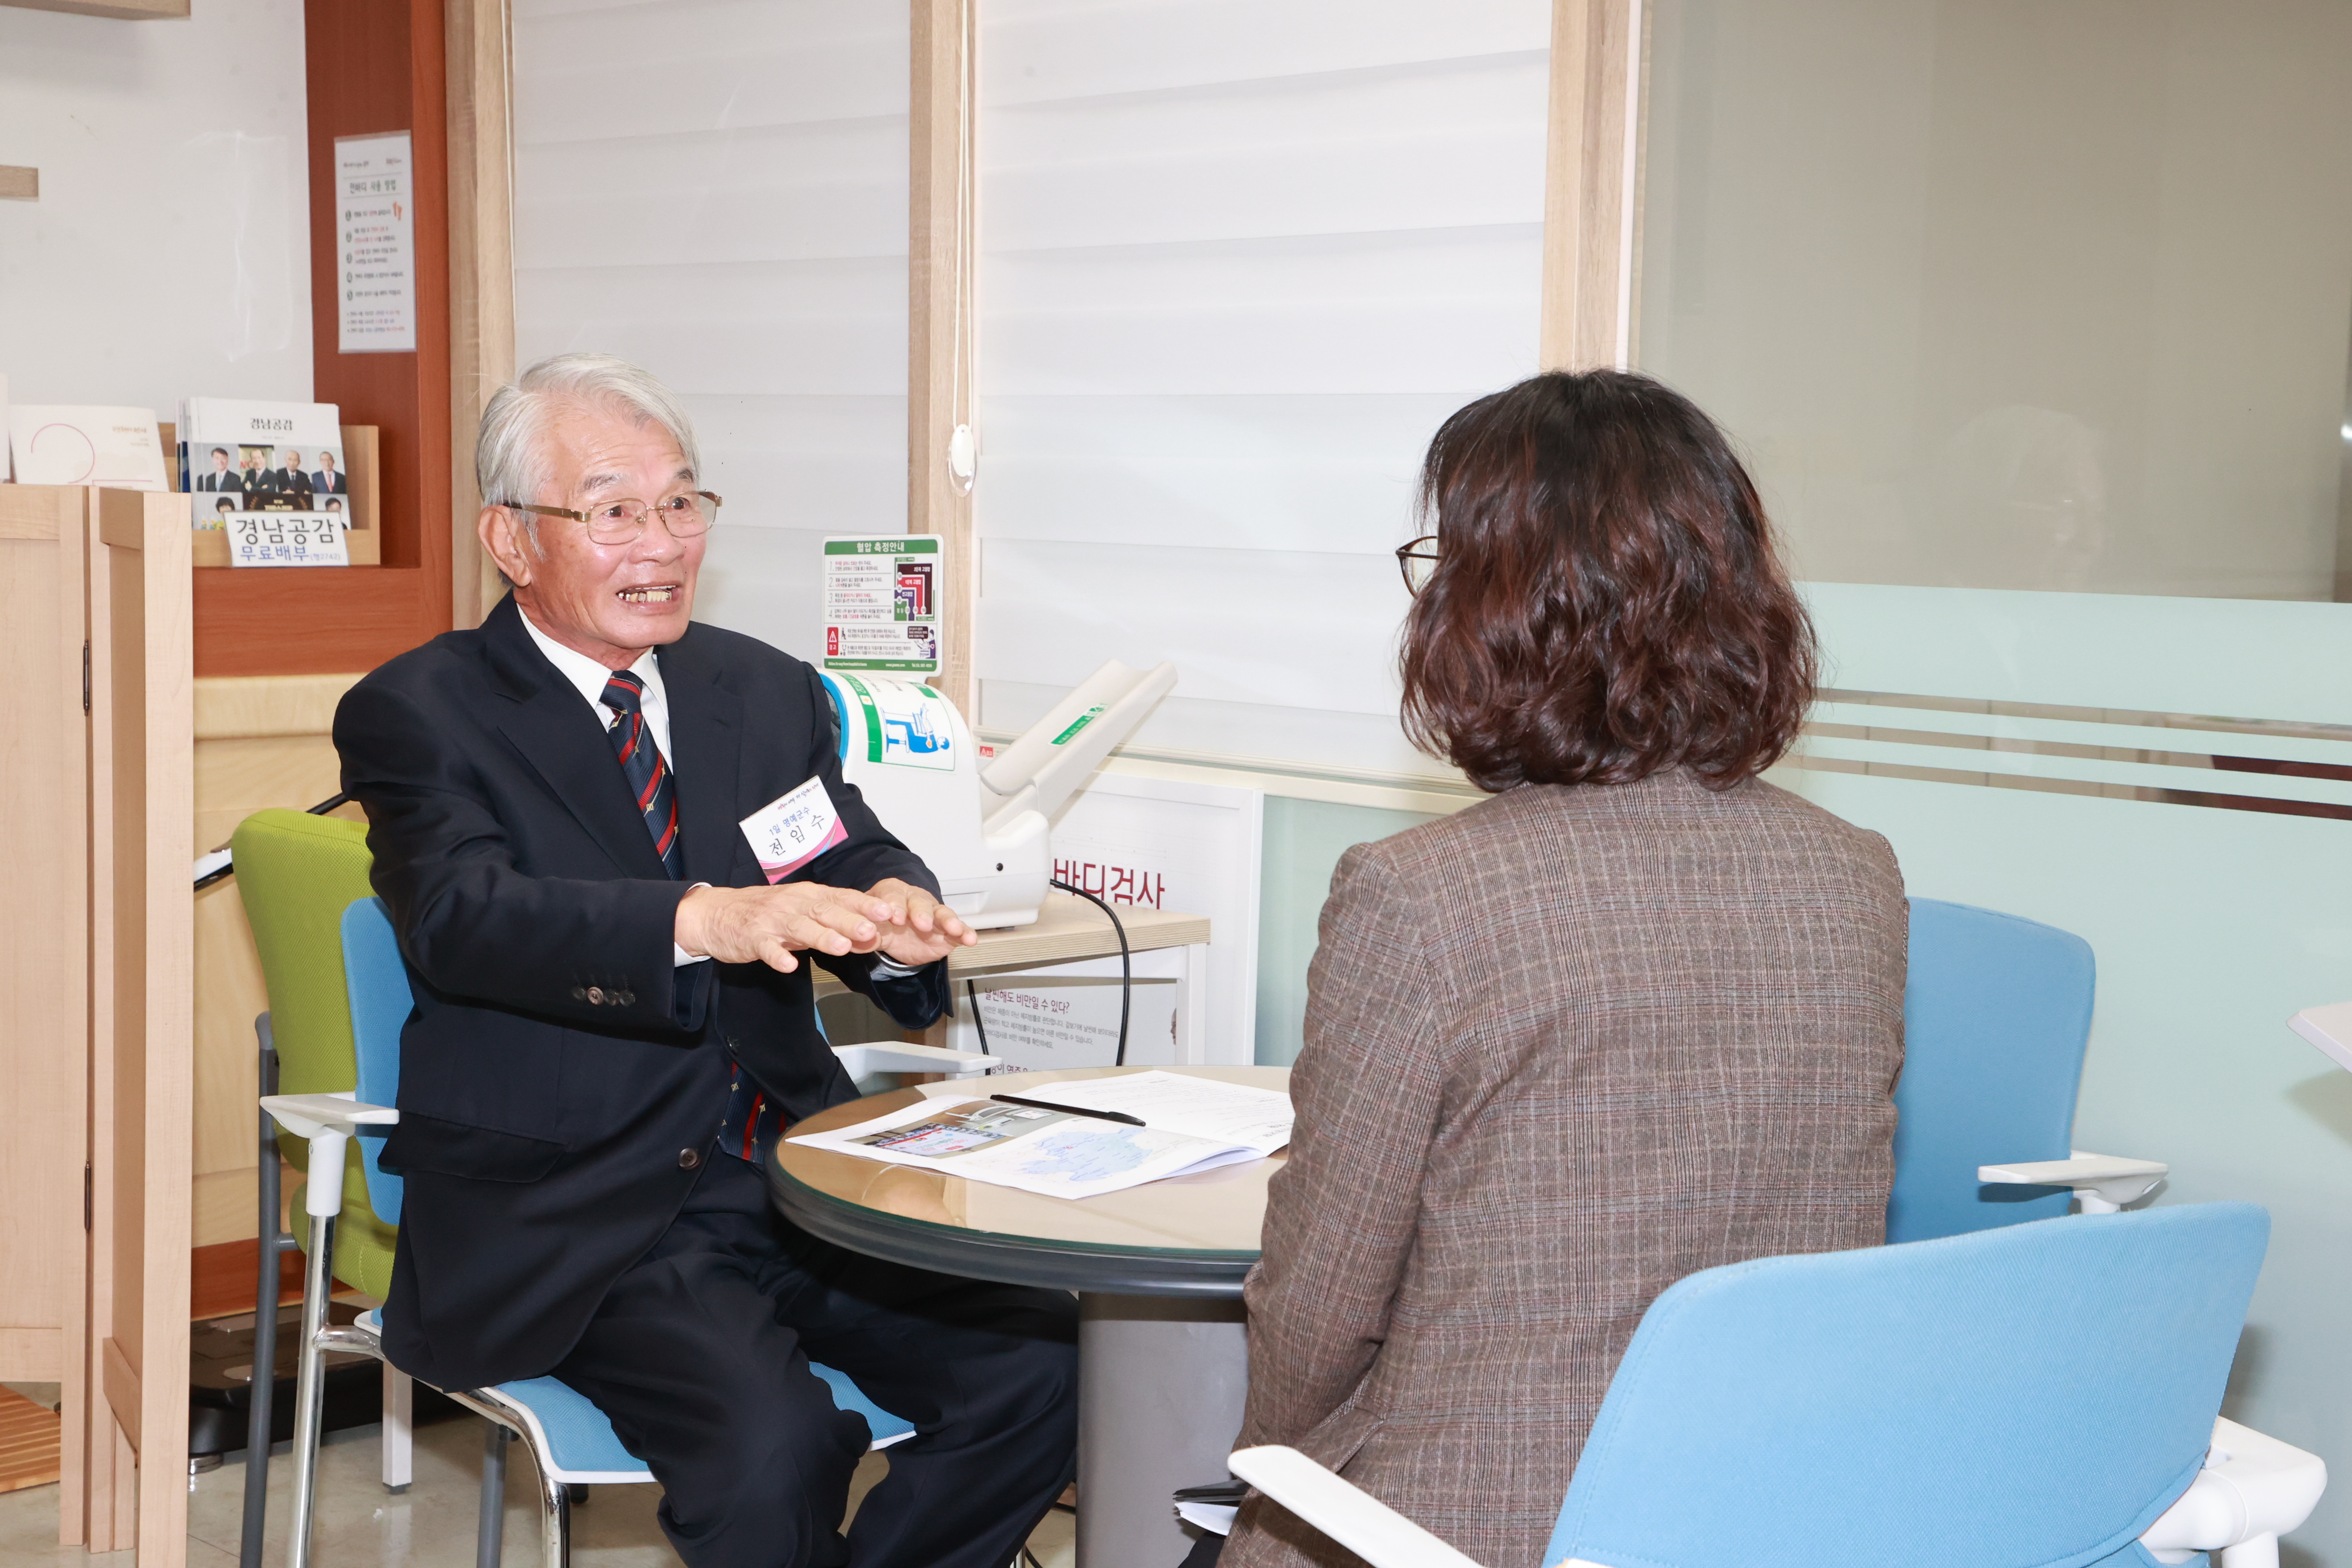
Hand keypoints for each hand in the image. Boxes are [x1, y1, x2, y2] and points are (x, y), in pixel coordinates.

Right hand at [674, 882, 899, 973]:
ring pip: (799, 928)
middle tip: (872, 930)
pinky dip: (778, 955)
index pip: (841, 898)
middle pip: (824, 912)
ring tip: (841, 947)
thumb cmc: (766, 912)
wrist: (717, 913)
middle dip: (849, 920)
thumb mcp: (802, 911)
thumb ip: (833, 922)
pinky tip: (789, 965)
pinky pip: (766, 947)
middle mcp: (792, 904)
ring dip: (821, 936)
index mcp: (807, 896)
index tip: (889, 912)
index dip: (865, 905)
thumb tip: (871, 933)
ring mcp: (771, 920)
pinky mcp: (752, 937)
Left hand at [864, 877, 979, 967]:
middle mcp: (916, 900)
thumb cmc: (884, 924)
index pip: (894, 894)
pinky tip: (970, 939)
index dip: (894, 905)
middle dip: (921, 912)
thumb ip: (864, 932)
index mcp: (894, 893)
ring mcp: (934, 915)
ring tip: (952, 928)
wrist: (897, 938)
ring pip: (943, 913)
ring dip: (948, 920)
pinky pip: (958, 930)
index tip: (893, 916)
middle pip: (920, 902)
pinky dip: (965, 933)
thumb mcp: (869, 926)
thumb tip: (856, 938)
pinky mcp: (947, 931)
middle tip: (920, 923)